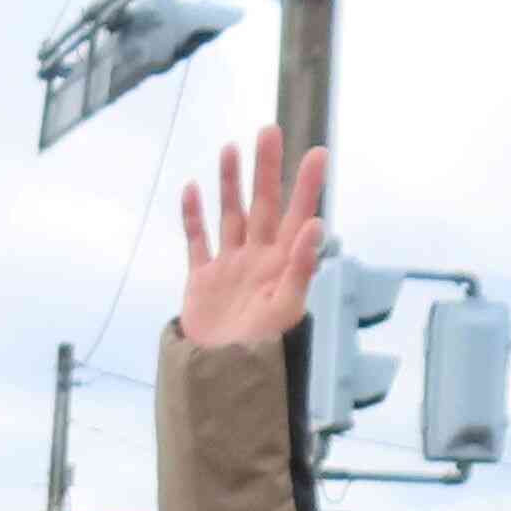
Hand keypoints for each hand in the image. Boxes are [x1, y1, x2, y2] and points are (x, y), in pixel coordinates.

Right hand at [174, 128, 329, 350]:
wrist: (222, 378)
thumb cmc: (263, 348)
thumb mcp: (287, 308)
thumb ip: (302, 266)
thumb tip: (316, 224)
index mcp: (283, 263)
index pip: (299, 215)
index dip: (307, 185)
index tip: (318, 151)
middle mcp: (258, 258)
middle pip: (263, 205)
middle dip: (266, 169)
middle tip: (269, 132)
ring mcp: (229, 266)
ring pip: (231, 214)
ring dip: (230, 183)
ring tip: (231, 148)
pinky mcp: (202, 279)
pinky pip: (197, 241)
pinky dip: (194, 216)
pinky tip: (193, 189)